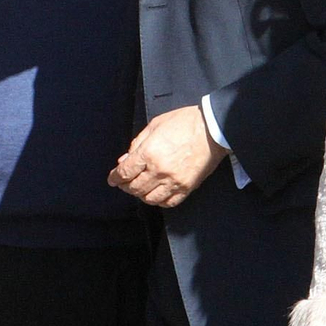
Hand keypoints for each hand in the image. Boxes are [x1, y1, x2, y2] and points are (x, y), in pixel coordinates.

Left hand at [107, 105, 227, 206]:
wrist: (213, 128)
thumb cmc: (184, 123)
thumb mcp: (155, 125)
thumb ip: (137, 144)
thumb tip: (125, 160)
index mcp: (149, 153)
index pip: (125, 172)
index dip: (115, 178)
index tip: (112, 180)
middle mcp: (159, 170)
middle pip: (134, 188)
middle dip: (126, 186)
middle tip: (124, 183)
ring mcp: (174, 181)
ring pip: (149, 198)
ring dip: (141, 195)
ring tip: (140, 188)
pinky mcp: (187, 187)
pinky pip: (168, 202)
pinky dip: (159, 201)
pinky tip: (156, 194)